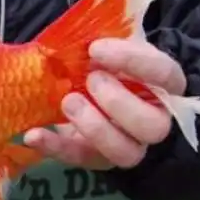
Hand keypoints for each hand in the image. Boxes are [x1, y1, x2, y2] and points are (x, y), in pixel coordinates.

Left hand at [25, 38, 185, 169]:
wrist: (92, 85)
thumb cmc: (108, 62)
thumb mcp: (112, 44)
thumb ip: (105, 40)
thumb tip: (79, 40)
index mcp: (166, 85)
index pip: (164, 73)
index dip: (133, 61)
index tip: (96, 48)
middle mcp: (155, 120)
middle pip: (154, 126)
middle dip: (118, 103)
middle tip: (90, 80)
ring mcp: (128, 144)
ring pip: (126, 153)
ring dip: (95, 128)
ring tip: (68, 101)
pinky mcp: (97, 157)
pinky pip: (81, 159)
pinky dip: (56, 148)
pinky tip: (34, 134)